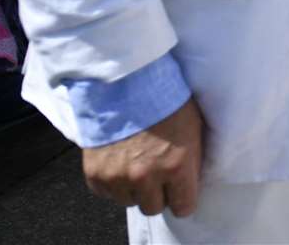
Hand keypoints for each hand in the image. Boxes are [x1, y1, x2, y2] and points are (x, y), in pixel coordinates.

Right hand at [81, 96, 203, 217]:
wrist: (125, 81)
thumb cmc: (165, 98)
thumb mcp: (193, 127)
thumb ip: (192, 160)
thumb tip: (192, 180)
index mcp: (176, 165)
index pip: (183, 207)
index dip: (183, 198)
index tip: (181, 190)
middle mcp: (146, 176)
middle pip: (154, 208)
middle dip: (159, 193)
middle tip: (158, 174)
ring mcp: (118, 176)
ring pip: (130, 201)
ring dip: (134, 188)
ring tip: (137, 163)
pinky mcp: (95, 174)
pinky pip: (106, 193)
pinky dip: (113, 182)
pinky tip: (119, 161)